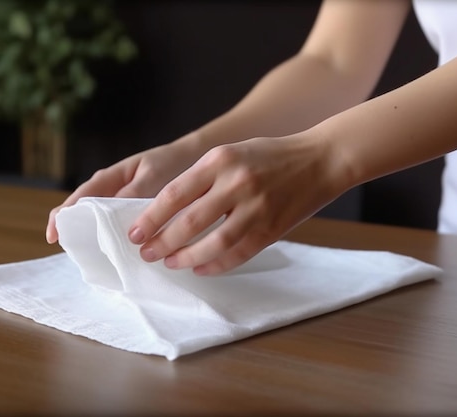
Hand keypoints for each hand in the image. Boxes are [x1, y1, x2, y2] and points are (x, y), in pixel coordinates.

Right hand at [45, 137, 201, 243]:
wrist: (191, 157)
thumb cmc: (170, 163)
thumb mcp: (152, 176)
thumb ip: (133, 193)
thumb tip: (111, 215)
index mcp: (109, 178)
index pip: (78, 198)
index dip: (62, 217)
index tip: (54, 237)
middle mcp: (109, 190)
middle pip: (83, 213)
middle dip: (76, 231)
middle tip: (75, 255)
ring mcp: (119, 202)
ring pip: (99, 222)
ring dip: (95, 237)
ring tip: (94, 259)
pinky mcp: (133, 212)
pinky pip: (117, 225)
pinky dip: (115, 237)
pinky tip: (120, 254)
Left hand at [128, 132, 349, 274]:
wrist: (322, 160)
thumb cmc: (270, 156)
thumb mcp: (231, 153)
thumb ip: (202, 177)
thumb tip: (167, 211)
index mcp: (220, 160)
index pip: (174, 194)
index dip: (150, 218)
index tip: (134, 233)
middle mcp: (237, 183)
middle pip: (189, 222)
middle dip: (161, 242)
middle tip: (146, 253)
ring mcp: (256, 208)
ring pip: (213, 244)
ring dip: (186, 257)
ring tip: (170, 263)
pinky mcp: (272, 229)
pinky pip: (237, 254)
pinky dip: (215, 265)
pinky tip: (200, 268)